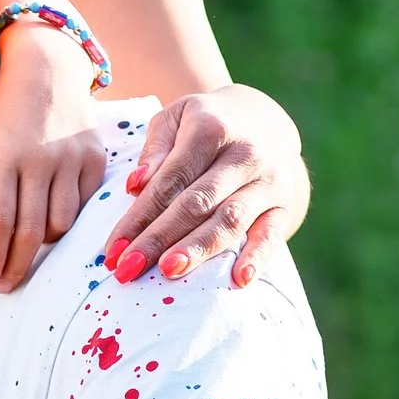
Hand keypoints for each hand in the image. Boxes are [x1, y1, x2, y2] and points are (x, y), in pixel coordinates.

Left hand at [0, 4, 110, 292]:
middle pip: (29, 231)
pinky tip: (50, 223)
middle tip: (5, 286)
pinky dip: (65, 221)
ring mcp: (71, 159)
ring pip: (60, 224)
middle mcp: (39, 159)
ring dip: (41, 245)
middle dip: (16, 266)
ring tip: (25, 251)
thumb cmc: (5, 120)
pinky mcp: (95, 159)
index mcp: (3, 158)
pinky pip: (81, 207)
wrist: (48, 73)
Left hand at [101, 83, 309, 287]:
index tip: (113, 250)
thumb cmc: (205, 124)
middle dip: (160, 238)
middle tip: (129, 268)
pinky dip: (258, 257)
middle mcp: (245, 154)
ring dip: (199, 249)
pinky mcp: (284, 205)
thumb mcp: (175, 119)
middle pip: (197, 203)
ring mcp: (268, 181)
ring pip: (230, 220)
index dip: (139, 216)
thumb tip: (135, 185)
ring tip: (168, 272)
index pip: (170, 180)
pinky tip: (239, 280)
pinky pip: (272, 234)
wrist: (263, 119)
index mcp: (212, 130)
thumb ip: (155, 149)